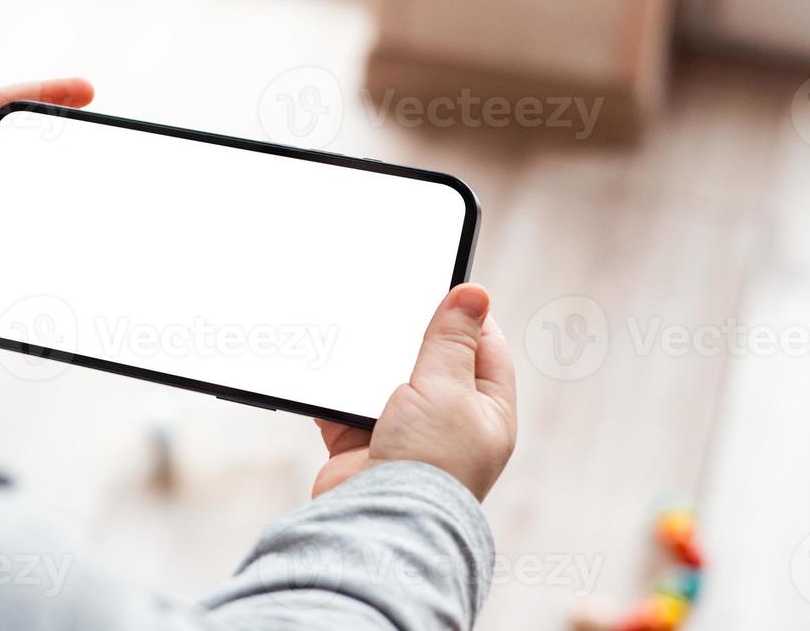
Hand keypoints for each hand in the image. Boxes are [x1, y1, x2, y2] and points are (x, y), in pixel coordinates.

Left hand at [0, 28, 93, 315]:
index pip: (11, 106)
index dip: (49, 96)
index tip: (88, 91)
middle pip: (29, 153)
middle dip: (63, 147)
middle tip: (98, 142)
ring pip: (31, 198)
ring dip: (58, 195)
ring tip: (91, 191)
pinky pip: (20, 246)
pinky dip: (43, 242)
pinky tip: (68, 236)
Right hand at [312, 284, 516, 500]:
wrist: (379, 522)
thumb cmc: (429, 464)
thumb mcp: (448, 387)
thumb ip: (452, 340)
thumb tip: (475, 293)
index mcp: (486, 413)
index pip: (486, 349)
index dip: (466, 317)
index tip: (442, 288)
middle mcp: (448, 426)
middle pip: (431, 364)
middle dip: (408, 340)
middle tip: (390, 308)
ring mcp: (403, 437)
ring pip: (383, 384)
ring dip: (366, 369)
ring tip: (353, 340)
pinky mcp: (361, 448)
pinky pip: (343, 410)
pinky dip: (332, 397)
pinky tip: (322, 375)